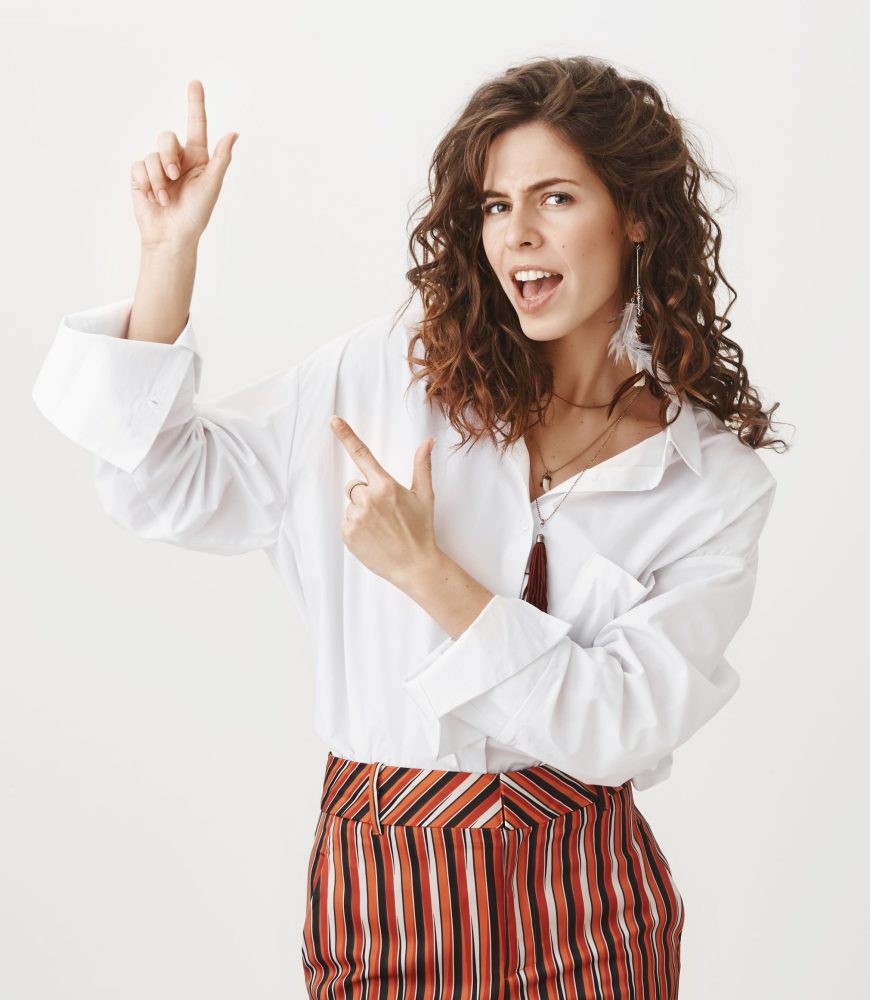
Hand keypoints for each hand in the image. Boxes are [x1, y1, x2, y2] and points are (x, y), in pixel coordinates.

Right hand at [130, 79, 238, 249]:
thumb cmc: (196, 215)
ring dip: (159, 178)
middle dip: (169, 156)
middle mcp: (177, 159)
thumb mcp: (211, 185)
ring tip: (166, 197)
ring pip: (152, 154)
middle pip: (166, 137)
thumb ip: (221, 158)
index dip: (195, 104)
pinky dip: (147, 183)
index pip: (197, 126)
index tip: (195, 82)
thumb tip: (234, 132)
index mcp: (197, 158)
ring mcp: (157, 167)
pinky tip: (153, 198)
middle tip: (175, 176)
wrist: (172, 236)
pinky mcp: (141, 176)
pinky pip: (139, 165)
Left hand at [330, 416, 439, 590]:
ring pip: (352, 505)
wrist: (414, 565)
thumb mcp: (425, 496)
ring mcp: (356, 517)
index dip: (346, 435)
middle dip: (367, 495)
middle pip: (355, 486)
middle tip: (386, 513)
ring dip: (362, 512)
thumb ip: (422, 466)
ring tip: (381, 528)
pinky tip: (373, 537)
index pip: (362, 455)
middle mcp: (368, 499)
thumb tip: (428, 442)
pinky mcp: (347, 533)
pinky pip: (346, 522)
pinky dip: (357, 528)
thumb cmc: (421, 530)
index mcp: (386, 486)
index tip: (333, 421)